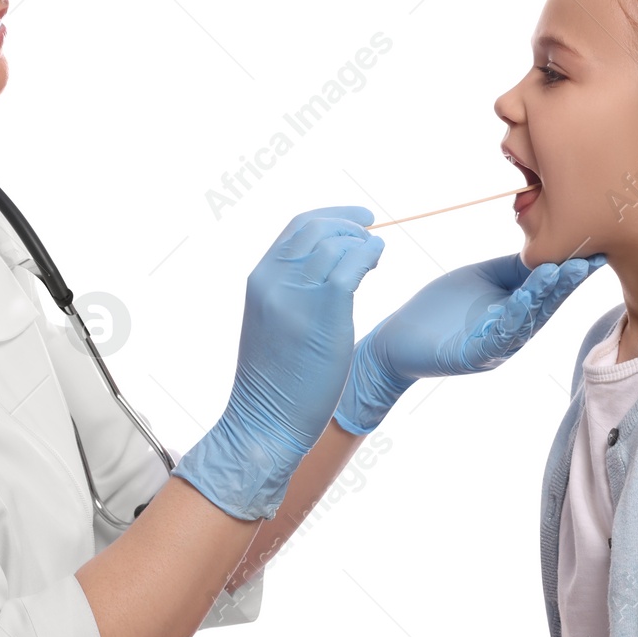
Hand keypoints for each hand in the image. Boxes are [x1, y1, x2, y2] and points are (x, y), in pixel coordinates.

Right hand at [170, 206, 384, 519]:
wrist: (264, 421)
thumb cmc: (275, 381)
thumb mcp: (272, 323)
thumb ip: (289, 292)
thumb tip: (323, 271)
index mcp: (260, 279)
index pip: (296, 227)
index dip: (331, 215)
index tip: (356, 219)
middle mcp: (274, 280)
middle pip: (317, 226)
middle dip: (349, 223)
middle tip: (370, 234)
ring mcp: (297, 295)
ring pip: (335, 242)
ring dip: (362, 241)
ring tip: (375, 255)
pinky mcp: (323, 312)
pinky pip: (351, 265)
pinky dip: (369, 254)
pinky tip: (377, 260)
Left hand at [333, 251, 606, 433]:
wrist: (398, 338)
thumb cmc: (442, 308)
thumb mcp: (482, 278)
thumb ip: (513, 268)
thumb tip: (547, 248)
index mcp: (516, 310)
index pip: (548, 288)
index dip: (570, 270)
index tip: (594, 247)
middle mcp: (513, 330)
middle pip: (545, 304)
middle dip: (566, 281)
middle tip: (587, 257)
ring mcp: (495, 346)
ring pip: (527, 320)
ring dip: (545, 296)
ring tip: (561, 272)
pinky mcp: (473, 356)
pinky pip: (498, 337)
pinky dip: (513, 319)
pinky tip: (524, 300)